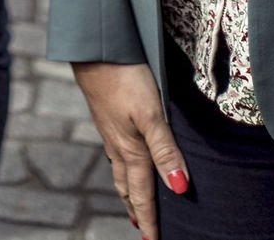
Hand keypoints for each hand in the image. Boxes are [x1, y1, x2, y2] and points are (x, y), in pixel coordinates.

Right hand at [73, 60, 190, 237]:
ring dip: (128, 192)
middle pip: (128, 188)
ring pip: (120, 172)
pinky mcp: (107, 118)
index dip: (150, 220)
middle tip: (144, 231)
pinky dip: (123, 170)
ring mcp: (110, 132)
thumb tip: (179, 187)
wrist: (94, 50)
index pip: (142, 194)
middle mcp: (118, 146)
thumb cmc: (124, 79)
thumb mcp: (151, 114)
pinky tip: (125, 161)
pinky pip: (116, 155)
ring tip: (134, 206)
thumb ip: (166, 150)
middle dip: (137, 212)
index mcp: (131, 151)